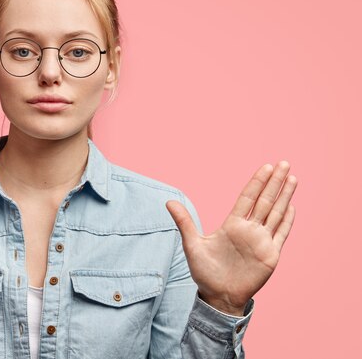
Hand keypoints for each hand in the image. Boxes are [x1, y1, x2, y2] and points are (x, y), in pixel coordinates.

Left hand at [166, 161, 296, 314]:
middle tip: (284, 163)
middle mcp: (249, 230)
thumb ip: (184, 222)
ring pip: (276, 213)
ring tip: (292, 178)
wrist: (218, 296)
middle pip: (265, 201)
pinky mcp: (270, 255)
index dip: (257, 182)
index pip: (248, 198)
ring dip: (285, 196)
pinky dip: (287, 220)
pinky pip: (281, 234)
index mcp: (232, 225)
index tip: (265, 167)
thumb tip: (168, 202)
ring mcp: (261, 241)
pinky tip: (292, 206)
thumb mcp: (192, 244)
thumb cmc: (204, 272)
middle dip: (275, 182)